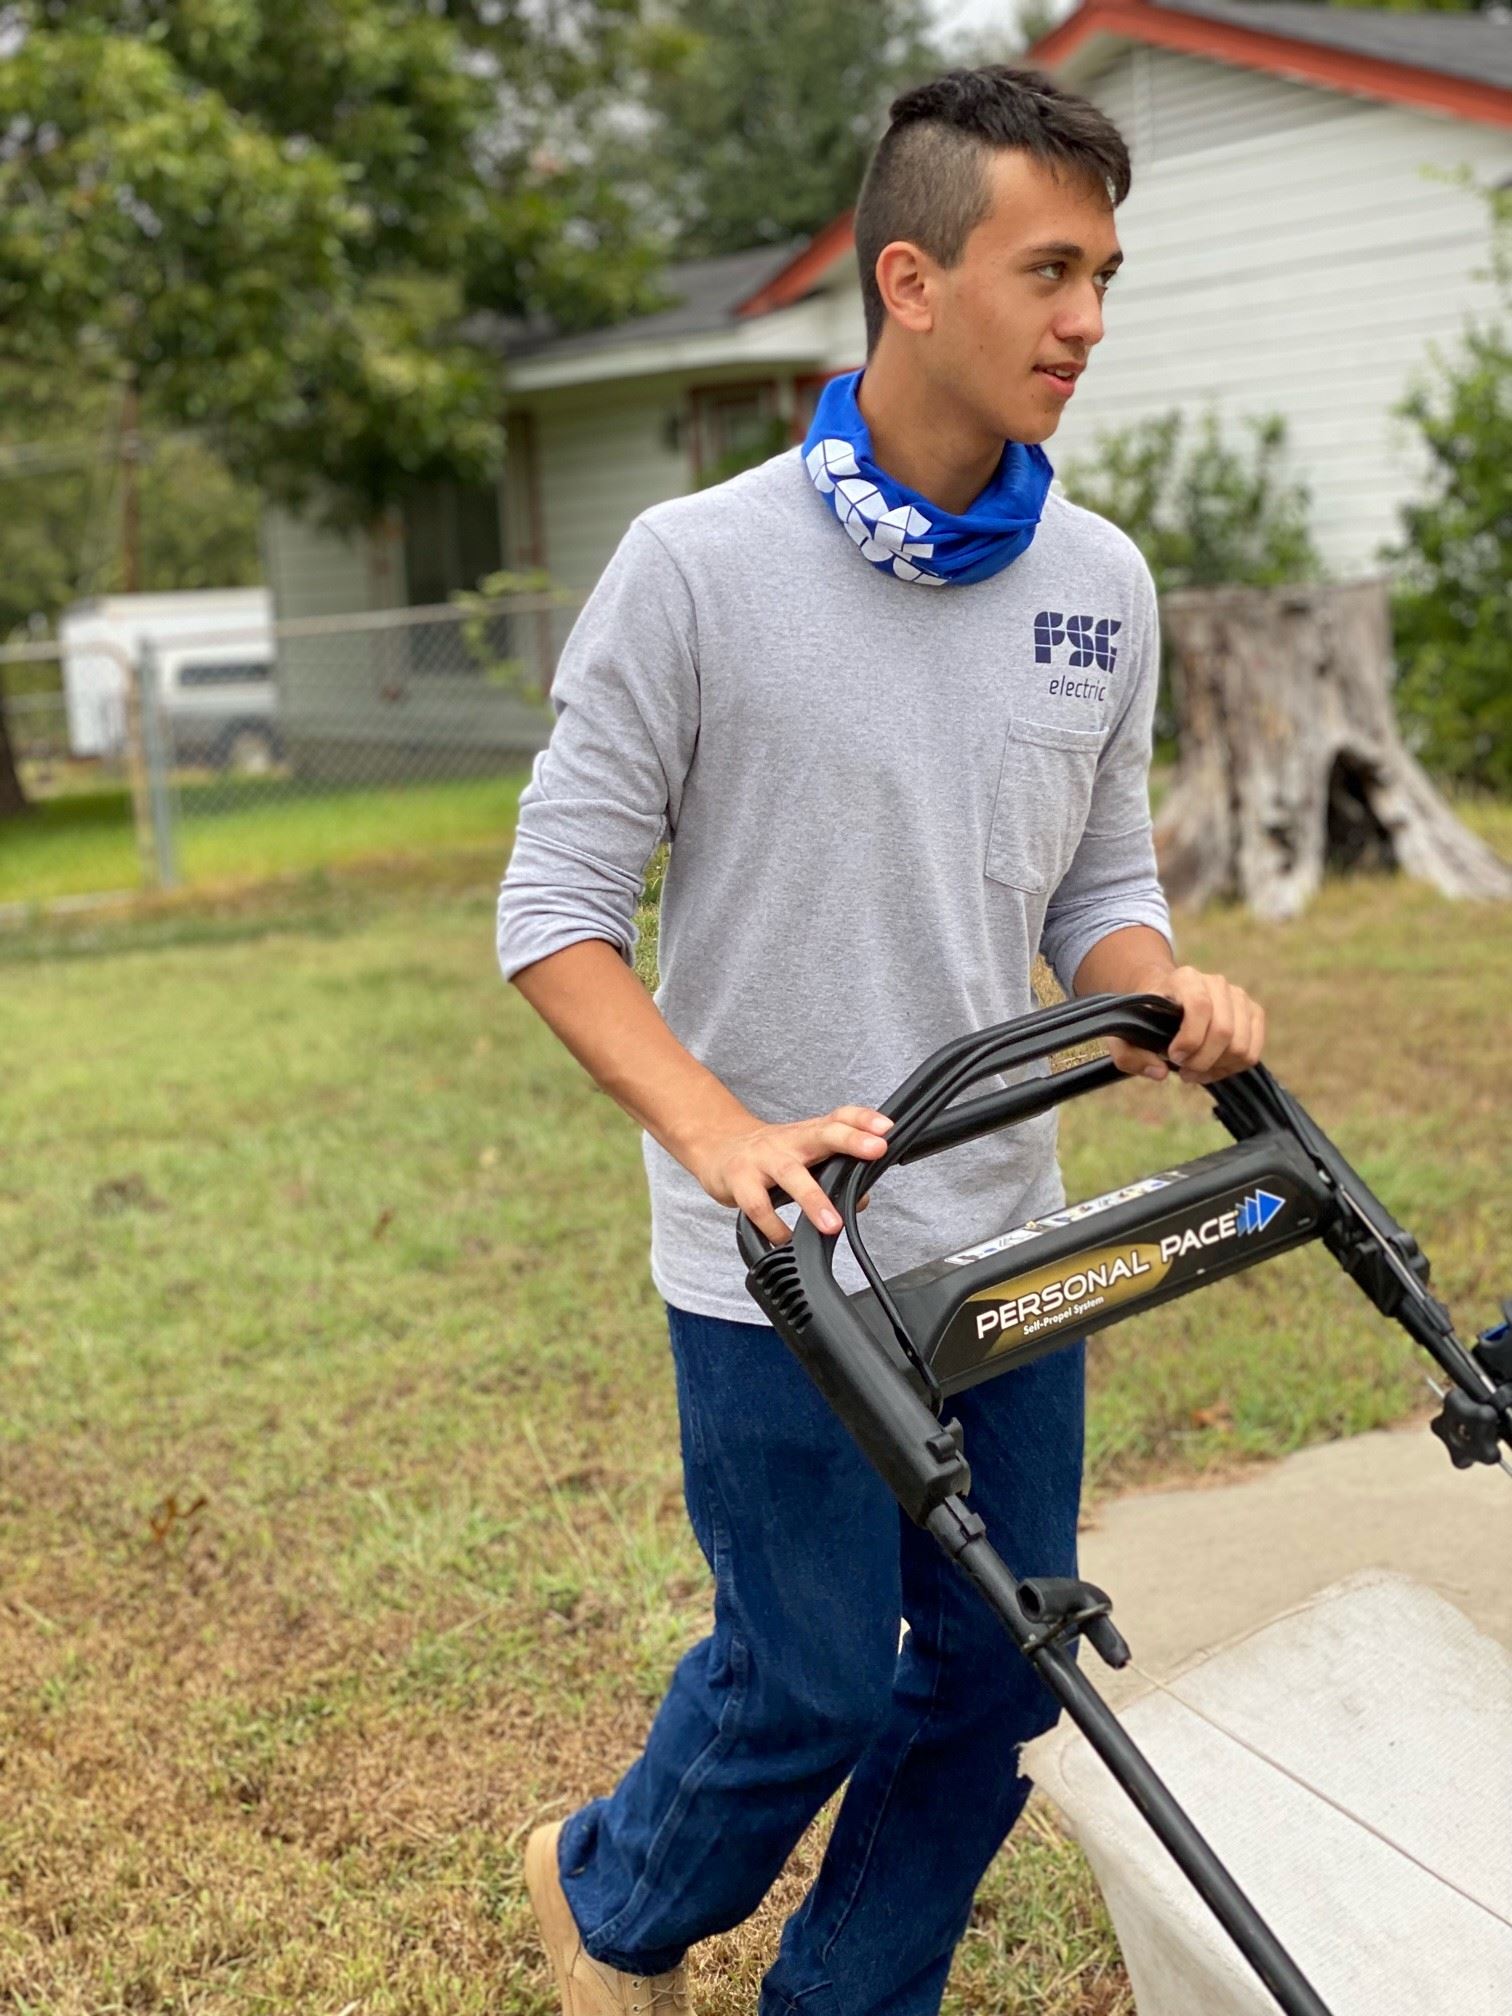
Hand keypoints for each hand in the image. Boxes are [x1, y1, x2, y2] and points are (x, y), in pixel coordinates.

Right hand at [689, 1106, 894, 1244]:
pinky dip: (773, 1226)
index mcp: (808, 1134)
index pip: (839, 1117)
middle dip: (850, 1140)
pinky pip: (758, 1205)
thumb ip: (834, 1176)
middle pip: (822, 1134)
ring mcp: (763, 1159)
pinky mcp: (739, 1180)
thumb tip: (861, 1199)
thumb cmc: (768, 1156)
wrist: (716, 1148)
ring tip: (832, 1224)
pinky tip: (784, 1238)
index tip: (886, 1127)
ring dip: (814, 1200)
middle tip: (876, 1149)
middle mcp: (789, 1141)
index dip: (863, 1119)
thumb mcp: (802, 1159)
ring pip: (791, 1175)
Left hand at [1109, 965, 1266, 1085]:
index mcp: (1185, 978)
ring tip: (1195, 1070)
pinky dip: (1232, 1068)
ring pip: (1241, 1045)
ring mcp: (1239, 997)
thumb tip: (1159, 1072)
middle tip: (1183, 1069)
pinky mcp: (1253, 1014)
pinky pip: (1252, 1052)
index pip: (1200, 1006)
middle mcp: (1216, 983)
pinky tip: (1212, 1068)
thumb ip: (1129, 1056)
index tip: (1173, 1057)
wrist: (1166, 1003)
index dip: (1190, 1039)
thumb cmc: (1145, 1019)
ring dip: (1217, 1067)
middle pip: (1224, 1030)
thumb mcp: (1123, 1035)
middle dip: (1202, 1060)